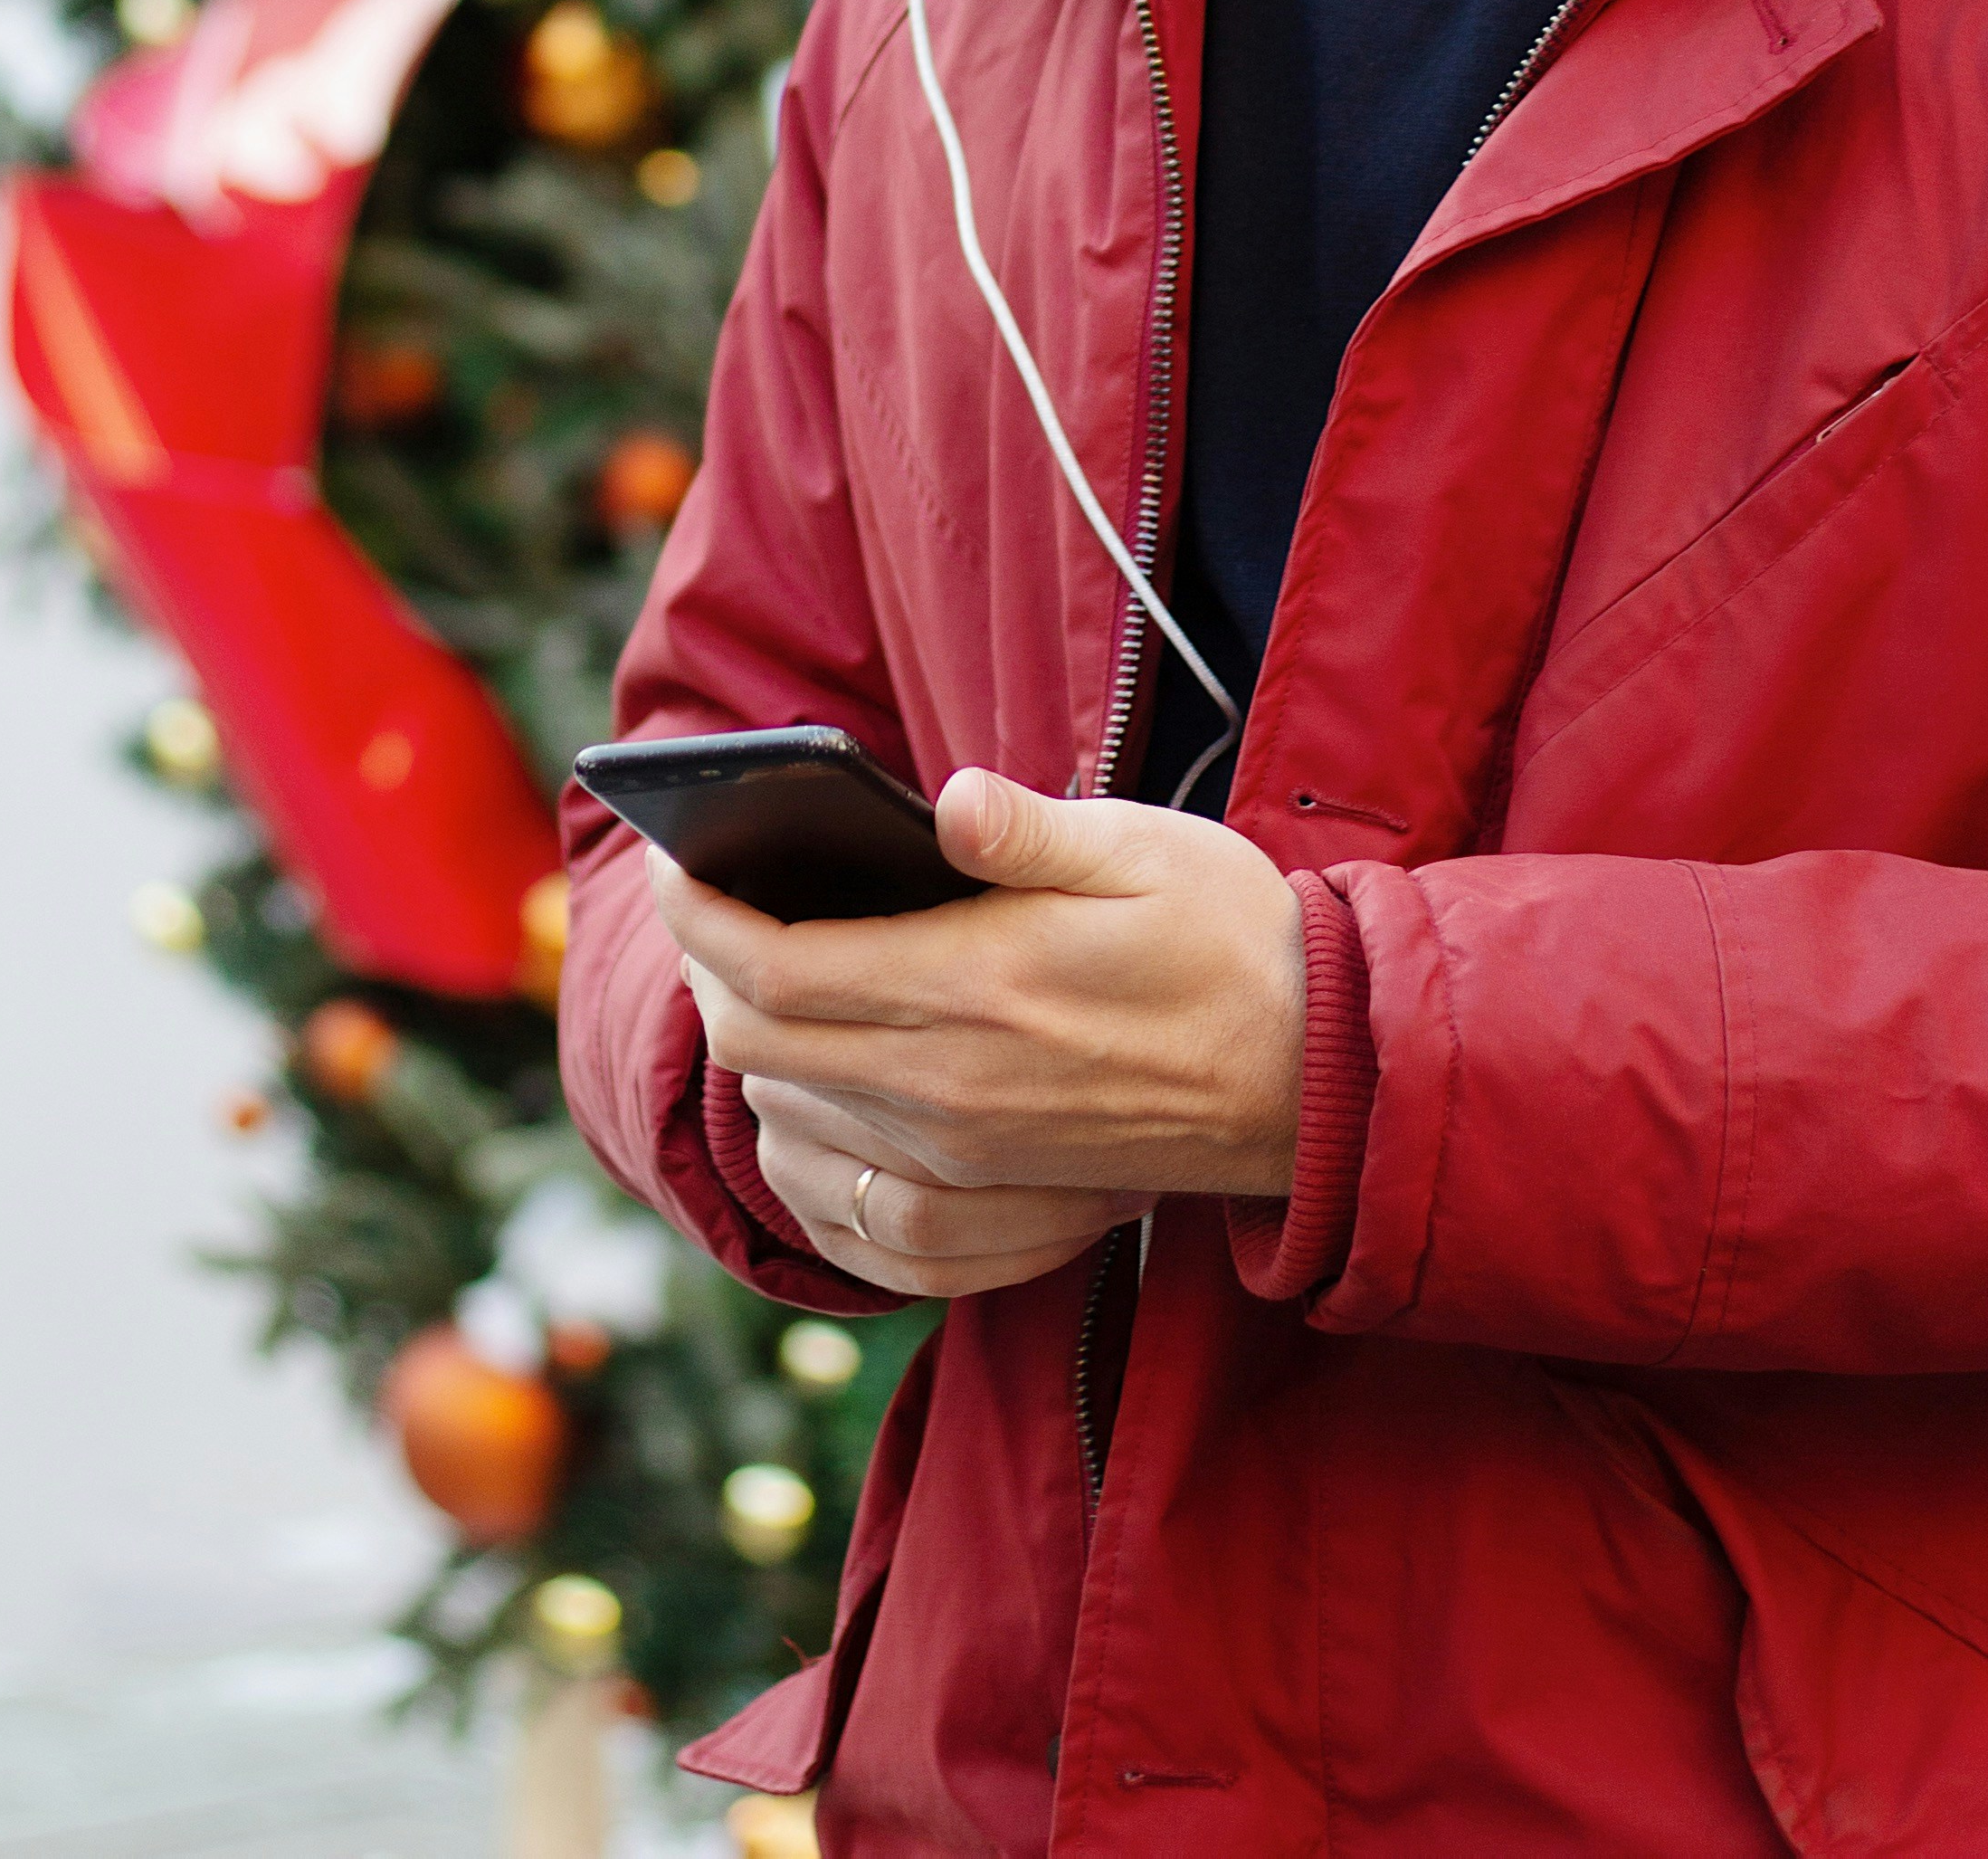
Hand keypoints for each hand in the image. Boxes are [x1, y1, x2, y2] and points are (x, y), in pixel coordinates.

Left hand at [657, 769, 1307, 1299]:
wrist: (1312, 1078)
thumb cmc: (1229, 940)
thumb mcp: (1140, 850)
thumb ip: (1027, 829)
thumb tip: (941, 798)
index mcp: (977, 986)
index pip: (776, 966)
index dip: (700, 916)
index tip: (675, 859)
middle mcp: (950, 1086)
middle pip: (756, 1046)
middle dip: (704, 972)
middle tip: (702, 901)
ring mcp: (963, 1150)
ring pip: (791, 1109)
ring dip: (751, 1040)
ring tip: (756, 961)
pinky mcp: (987, 1189)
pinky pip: (844, 1180)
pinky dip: (800, 1121)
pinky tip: (818, 1066)